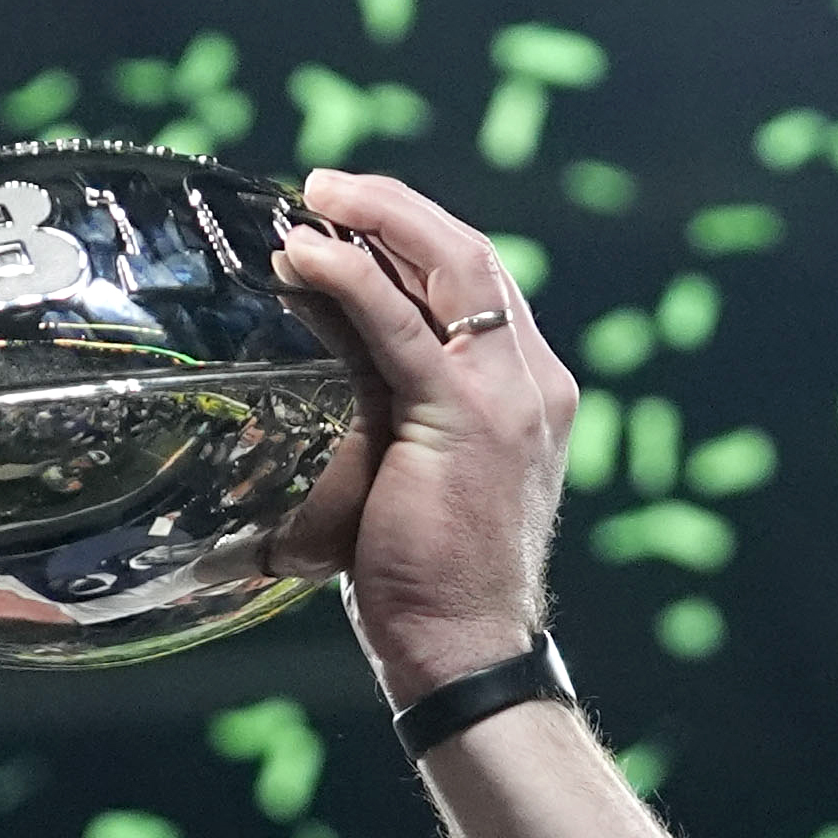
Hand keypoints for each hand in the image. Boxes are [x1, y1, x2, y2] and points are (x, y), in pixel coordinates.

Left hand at [271, 170, 581, 707]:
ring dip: (376, 219)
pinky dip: (350, 279)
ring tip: (311, 199)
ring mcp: (508, 395)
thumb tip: (323, 339)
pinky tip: (304, 256)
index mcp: (532, 392)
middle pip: (472, 257)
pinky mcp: (464, 417)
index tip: (356, 219)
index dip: (417, 239)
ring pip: (449, 268)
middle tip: (326, 188)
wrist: (467, 649)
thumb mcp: (410, 470)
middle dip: (397, 210)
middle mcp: (533, 381)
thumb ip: (388, 401)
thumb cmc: (429, 583)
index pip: (480, 286)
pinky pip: (399, 326)